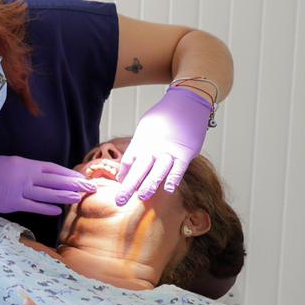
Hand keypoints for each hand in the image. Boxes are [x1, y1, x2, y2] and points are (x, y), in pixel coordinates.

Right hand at [0, 156, 94, 215]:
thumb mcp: (8, 163)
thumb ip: (26, 169)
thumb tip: (44, 176)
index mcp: (23, 163)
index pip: (51, 168)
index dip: (68, 173)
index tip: (81, 176)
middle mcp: (22, 175)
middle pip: (53, 180)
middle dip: (73, 184)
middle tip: (89, 187)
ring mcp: (17, 189)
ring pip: (46, 193)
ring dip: (64, 195)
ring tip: (78, 197)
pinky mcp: (11, 203)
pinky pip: (33, 206)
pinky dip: (46, 208)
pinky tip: (58, 209)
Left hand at [116, 86, 211, 203]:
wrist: (186, 103)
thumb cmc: (165, 117)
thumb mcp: (146, 128)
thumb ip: (139, 146)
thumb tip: (129, 165)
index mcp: (142, 141)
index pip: (129, 160)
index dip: (123, 174)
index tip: (118, 186)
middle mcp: (152, 147)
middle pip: (138, 169)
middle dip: (128, 186)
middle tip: (119, 201)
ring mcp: (169, 150)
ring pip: (157, 170)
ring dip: (149, 184)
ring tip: (141, 197)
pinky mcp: (185, 152)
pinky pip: (178, 168)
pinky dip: (173, 179)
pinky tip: (168, 190)